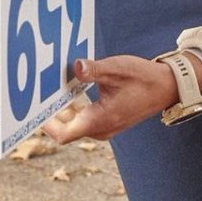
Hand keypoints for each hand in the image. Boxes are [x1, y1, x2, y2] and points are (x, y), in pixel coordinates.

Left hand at [42, 55, 177, 141]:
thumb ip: (94, 69)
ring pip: (75, 123)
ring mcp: (104, 127)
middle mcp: (100, 129)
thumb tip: (76, 66)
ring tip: (51, 89)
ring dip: (62, 109)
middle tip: (37, 94)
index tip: (34, 110)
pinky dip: (75, 107)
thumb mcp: (117, 69)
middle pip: (66, 128)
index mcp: (100, 120)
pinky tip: (70, 89)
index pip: (64, 134)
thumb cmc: (144, 78)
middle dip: (51, 113)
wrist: (167, 87)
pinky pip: (84, 119)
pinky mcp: (107, 121)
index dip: (46, 124)